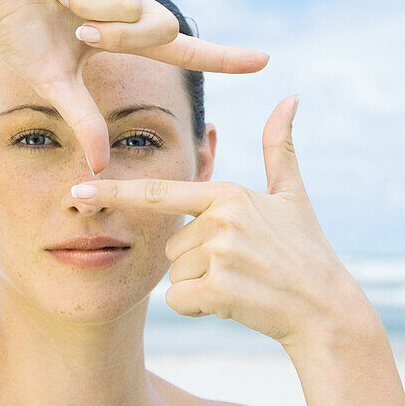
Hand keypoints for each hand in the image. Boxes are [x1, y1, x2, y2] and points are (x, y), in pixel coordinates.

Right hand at [0, 0, 269, 173]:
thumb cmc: (16, 32)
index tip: (262, 62)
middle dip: (118, 39)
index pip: (182, 49)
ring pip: (140, 4)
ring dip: (97, 12)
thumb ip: (85, 120)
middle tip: (79, 31)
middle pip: (162, 30)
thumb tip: (100, 168)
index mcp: (123, 31)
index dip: (221, 57)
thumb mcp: (58, 83)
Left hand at [68, 95, 370, 349]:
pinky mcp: (217, 289)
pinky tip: (234, 302)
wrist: (325, 310)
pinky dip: (199, 307)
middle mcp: (220, 219)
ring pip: (173, 275)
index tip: (79, 188)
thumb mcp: (292, 195)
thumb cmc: (305, 251)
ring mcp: (218, 254)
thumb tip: (291, 96)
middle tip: (240, 266)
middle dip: (195, 262)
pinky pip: (178, 300)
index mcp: (227, 194)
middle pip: (169, 246)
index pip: (159, 194)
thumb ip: (280, 146)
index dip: (115, 191)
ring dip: (198, 286)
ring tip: (241, 283)